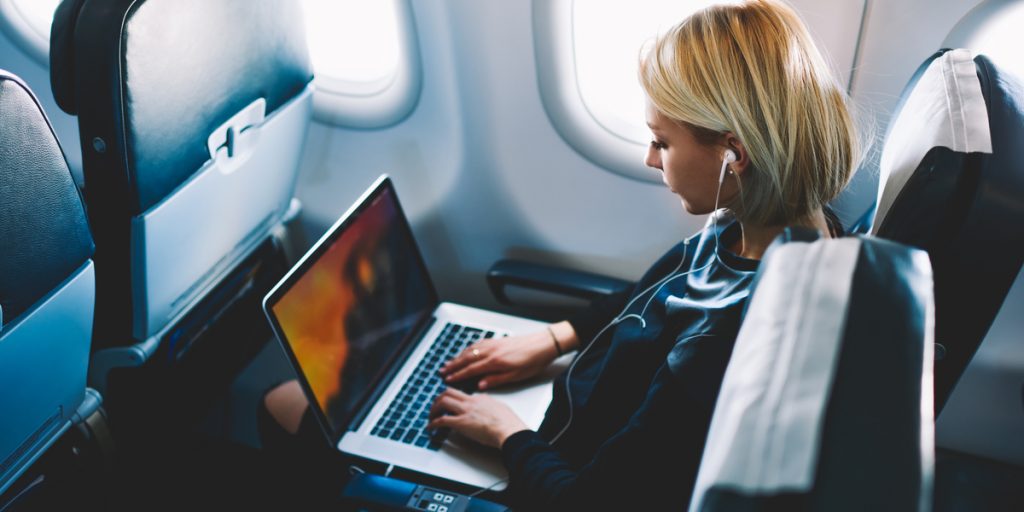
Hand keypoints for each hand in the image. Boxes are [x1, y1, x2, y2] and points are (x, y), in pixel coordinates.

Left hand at [427, 388, 528, 447]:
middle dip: (438, 399)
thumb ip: (490, 406)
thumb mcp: (499, 408)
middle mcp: (470, 401)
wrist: (509, 430)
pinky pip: (442, 420)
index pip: (461, 394)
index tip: (449, 404)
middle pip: (448, 392)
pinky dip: (433, 424)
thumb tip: (488, 408)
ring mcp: (465, 411)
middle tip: (435, 407)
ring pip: (442, 402)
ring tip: (431, 417)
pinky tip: (430, 428)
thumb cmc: (508, 423)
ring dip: (433, 409)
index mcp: (480, 398)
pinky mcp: (461, 423)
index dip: (452, 399)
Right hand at [440, 330, 556, 389]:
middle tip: (442, 371)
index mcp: (495, 362)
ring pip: (471, 350)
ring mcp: (493, 344)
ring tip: (449, 362)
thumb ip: (496, 380)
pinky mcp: (498, 340)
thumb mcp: (516, 376)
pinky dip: (468, 348)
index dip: (458, 375)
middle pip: (467, 358)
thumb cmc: (533, 360)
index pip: (471, 369)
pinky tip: (466, 350)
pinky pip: (477, 343)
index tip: (448, 379)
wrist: (543, 343)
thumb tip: (480, 385)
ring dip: (458, 356)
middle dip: (453, 365)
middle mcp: (491, 351)